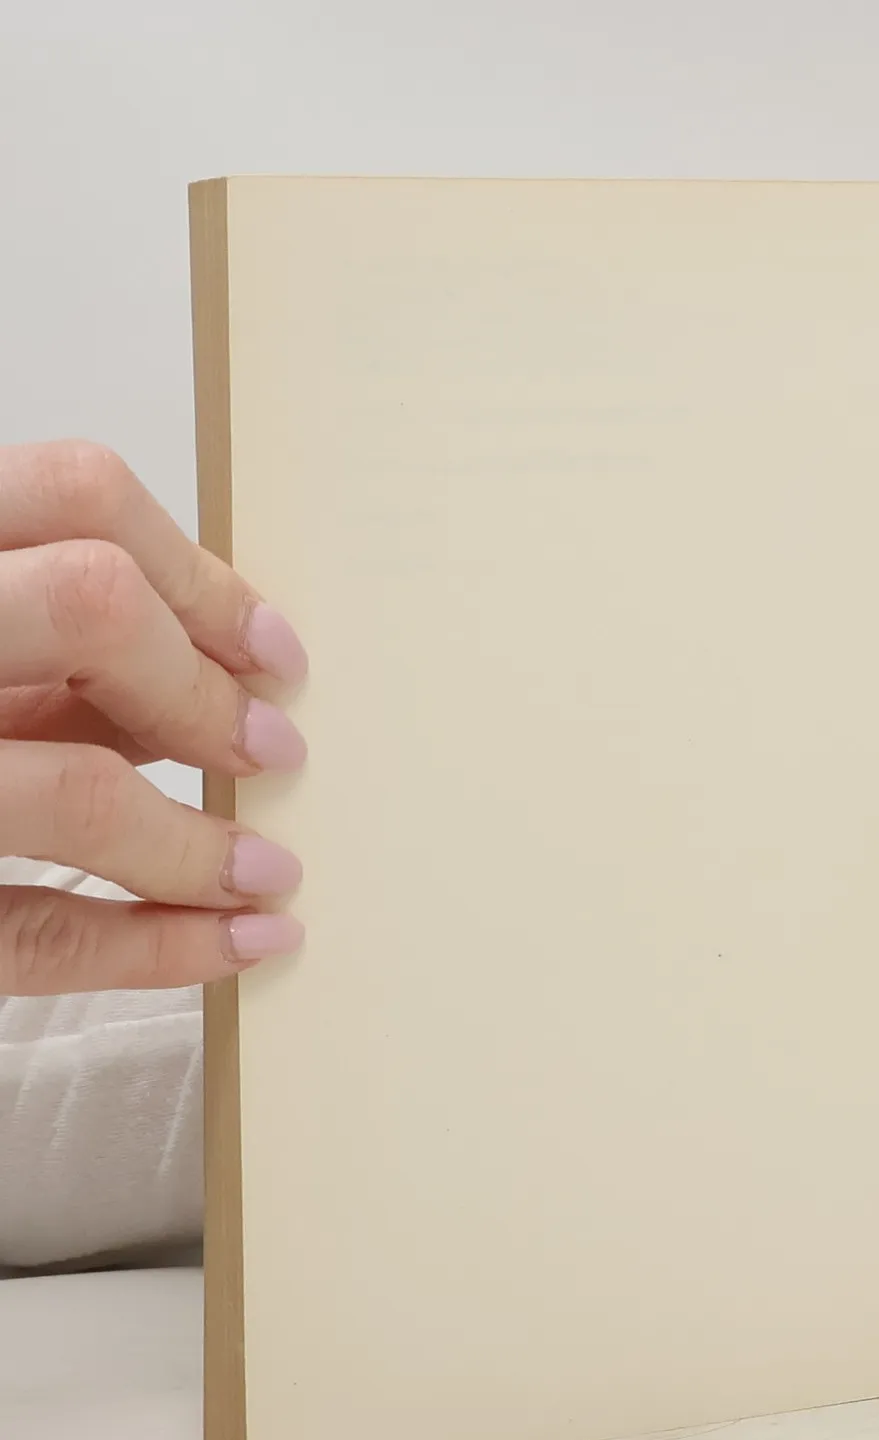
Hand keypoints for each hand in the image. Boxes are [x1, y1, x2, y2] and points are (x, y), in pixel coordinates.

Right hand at [0, 442, 307, 993]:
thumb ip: (44, 639)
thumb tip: (220, 679)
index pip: (75, 494)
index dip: (201, 577)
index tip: (276, 654)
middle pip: (92, 607)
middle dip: (202, 692)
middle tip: (271, 750)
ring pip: (77, 793)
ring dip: (199, 846)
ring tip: (270, 871)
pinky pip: (41, 934)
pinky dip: (163, 945)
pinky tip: (237, 943)